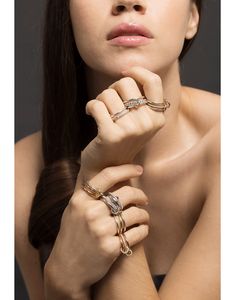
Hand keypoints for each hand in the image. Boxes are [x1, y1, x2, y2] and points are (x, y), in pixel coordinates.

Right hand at [44, 164, 148, 297]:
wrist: (66, 270)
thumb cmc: (72, 236)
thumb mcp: (73, 211)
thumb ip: (88, 195)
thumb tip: (109, 175)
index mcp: (80, 200)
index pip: (107, 176)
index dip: (126, 169)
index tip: (139, 169)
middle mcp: (90, 212)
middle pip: (127, 194)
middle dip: (141, 195)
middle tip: (144, 199)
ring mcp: (100, 230)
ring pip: (135, 213)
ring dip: (144, 214)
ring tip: (144, 216)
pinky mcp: (110, 248)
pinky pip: (137, 233)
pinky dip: (143, 230)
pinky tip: (142, 229)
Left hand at [80, 67, 165, 179]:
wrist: (108, 166)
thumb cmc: (122, 138)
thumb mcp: (140, 120)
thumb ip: (141, 98)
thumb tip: (129, 70)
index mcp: (157, 118)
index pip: (153, 81)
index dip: (137, 71)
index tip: (125, 71)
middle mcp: (147, 123)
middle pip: (126, 83)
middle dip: (113, 88)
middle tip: (109, 101)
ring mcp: (130, 130)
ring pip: (108, 93)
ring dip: (100, 99)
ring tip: (100, 111)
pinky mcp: (111, 135)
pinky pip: (96, 105)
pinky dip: (90, 107)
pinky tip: (90, 113)